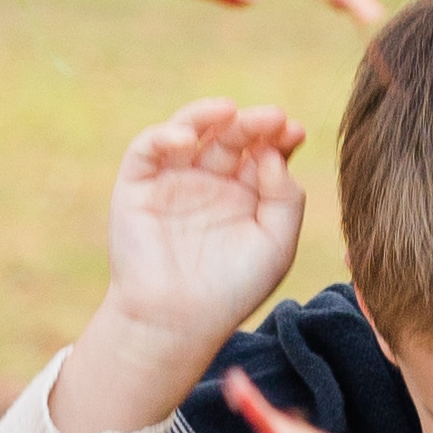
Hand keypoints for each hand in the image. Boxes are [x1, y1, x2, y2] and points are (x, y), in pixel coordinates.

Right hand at [50, 100, 307, 432]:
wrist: (176, 321)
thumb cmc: (232, 289)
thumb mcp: (277, 245)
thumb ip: (286, 198)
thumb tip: (272, 152)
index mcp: (246, 193)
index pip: (264, 150)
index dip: (279, 136)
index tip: (295, 132)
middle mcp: (210, 181)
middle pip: (231, 136)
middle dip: (252, 123)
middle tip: (272, 118)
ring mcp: (173, 180)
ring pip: (189, 130)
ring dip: (207, 115)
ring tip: (229, 111)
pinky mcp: (137, 185)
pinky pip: (147, 149)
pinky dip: (163, 135)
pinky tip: (186, 138)